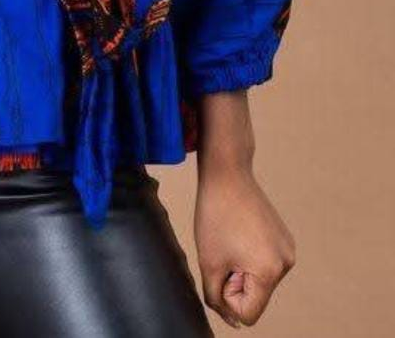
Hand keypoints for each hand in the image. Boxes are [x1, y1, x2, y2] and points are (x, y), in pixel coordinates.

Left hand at [195, 163, 295, 328]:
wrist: (227, 174)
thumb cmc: (215, 215)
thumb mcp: (208, 262)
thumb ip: (216, 297)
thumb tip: (233, 321)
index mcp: (269, 271)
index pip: (248, 314)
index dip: (227, 297)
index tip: (219, 268)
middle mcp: (286, 263)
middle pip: (256, 298)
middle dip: (234, 281)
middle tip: (223, 250)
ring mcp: (289, 250)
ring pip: (259, 281)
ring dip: (241, 269)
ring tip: (231, 240)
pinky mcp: (285, 239)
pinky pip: (265, 264)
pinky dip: (249, 257)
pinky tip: (239, 233)